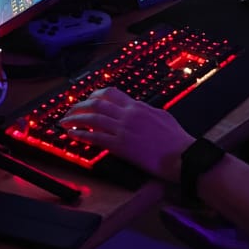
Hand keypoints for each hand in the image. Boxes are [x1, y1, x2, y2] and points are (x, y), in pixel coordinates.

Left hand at [61, 88, 192, 182]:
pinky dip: (82, 135)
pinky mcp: (121, 146)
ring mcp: (124, 129)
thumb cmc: (176, 139)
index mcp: (138, 106)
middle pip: (97, 103)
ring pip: (93, 118)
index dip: (94, 95)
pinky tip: (73, 135)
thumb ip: (145, 110)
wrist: (183, 155)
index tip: (87, 100)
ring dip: (75, 119)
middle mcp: (129, 114)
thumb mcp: (161, 115)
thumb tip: (136, 108)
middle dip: (80, 106)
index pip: (111, 93)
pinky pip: (96, 138)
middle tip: (70, 111)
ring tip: (64, 122)